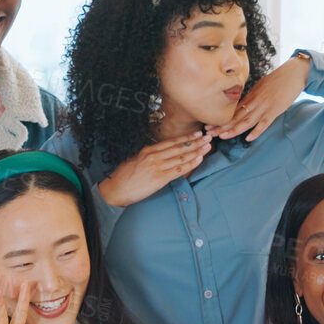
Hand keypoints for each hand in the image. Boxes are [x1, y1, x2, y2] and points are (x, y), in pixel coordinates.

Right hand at [96, 130, 211, 206]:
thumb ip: (149, 157)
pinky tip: (199, 159)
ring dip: (197, 151)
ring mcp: (157, 166)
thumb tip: (160, 156)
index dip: (186, 137)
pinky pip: (179, 170)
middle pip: (179, 147)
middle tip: (208, 136)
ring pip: (181, 157)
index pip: (171, 142)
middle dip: (195, 141)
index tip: (196, 133)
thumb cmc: (124, 177)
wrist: (115, 189)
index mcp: (148, 150)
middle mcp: (154, 156)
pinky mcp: (159, 178)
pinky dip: (191, 164)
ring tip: (208, 146)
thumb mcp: (136, 161)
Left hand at [205, 52, 308, 141]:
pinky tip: (248, 138)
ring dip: (234, 130)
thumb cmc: (277, 80)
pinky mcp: (274, 110)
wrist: (292, 73)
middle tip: (208, 134)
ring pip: (246, 121)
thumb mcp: (260, 87)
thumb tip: (244, 105)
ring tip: (222, 137)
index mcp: (250, 97)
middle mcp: (254, 102)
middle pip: (235, 117)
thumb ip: (252, 97)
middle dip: (221, 126)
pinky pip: (264, 123)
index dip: (220, 120)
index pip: (233, 111)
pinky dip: (256, 131)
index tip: (208, 126)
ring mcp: (264, 107)